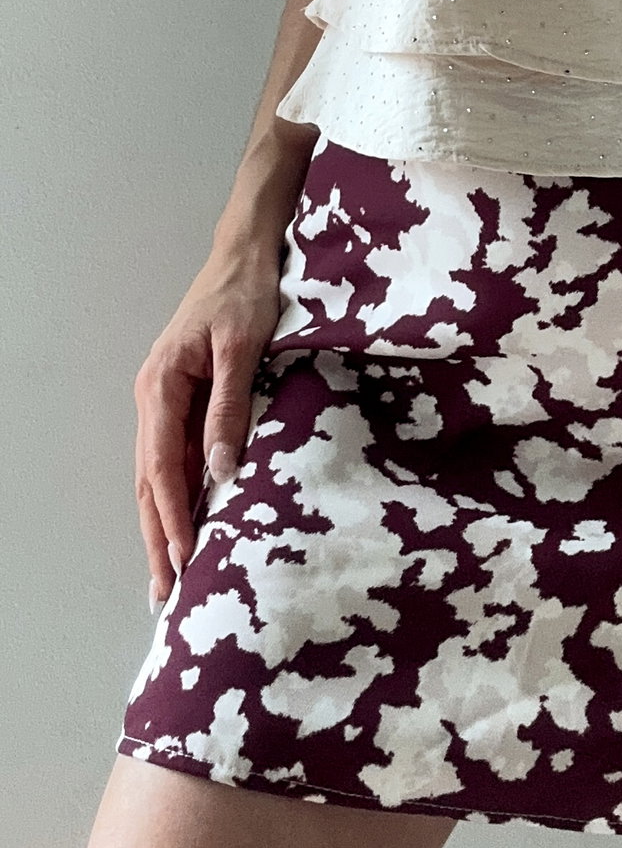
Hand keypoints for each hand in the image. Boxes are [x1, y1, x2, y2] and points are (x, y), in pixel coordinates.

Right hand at [133, 241, 283, 609]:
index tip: (183, 558)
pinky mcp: (185, 400)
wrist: (245, 255)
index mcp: (161, 385)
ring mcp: (165, 400)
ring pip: (158, 474)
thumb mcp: (243, 348)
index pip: (161, 466)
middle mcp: (153, 398)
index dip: (172, 516)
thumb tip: (220, 472)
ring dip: (163, 524)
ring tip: (169, 575)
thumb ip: (230, 408)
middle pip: (149, 481)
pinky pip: (175, 457)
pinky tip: (186, 525)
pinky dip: (177, 495)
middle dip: (156, 537)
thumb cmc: (245, 294)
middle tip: (164, 593)